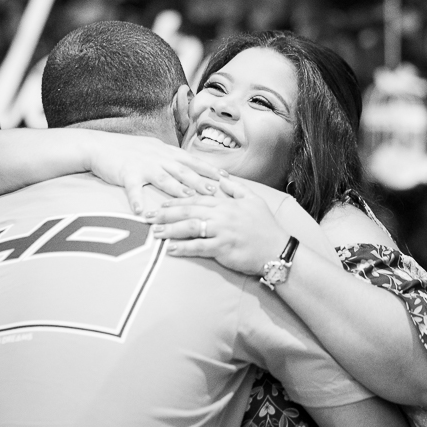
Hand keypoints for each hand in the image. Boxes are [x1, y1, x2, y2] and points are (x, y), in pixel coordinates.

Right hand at [86, 133, 224, 213]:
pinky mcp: (126, 174)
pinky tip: (140, 212)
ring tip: (189, 199)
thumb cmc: (128, 150)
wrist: (99, 145)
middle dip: (201, 181)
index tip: (226, 178)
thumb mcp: (153, 149)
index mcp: (166, 152)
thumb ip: (170, 158)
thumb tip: (189, 166)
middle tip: (215, 191)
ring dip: (177, 189)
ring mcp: (143, 165)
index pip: (193, 161)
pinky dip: (136, 200)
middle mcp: (158, 157)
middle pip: (184, 170)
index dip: (210, 169)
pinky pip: (133, 189)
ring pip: (164, 178)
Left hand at [147, 177, 288, 274]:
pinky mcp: (223, 248)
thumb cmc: (266, 226)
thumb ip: (236, 188)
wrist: (278, 249)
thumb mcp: (254, 200)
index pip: (196, 198)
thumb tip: (221, 177)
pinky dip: (184, 248)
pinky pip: (199, 247)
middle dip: (166, 213)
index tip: (161, 203)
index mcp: (227, 203)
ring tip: (155, 232)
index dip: (177, 200)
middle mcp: (222, 214)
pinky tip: (171, 249)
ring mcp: (222, 231)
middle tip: (148, 217)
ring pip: (190, 227)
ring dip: (170, 230)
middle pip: (188, 210)